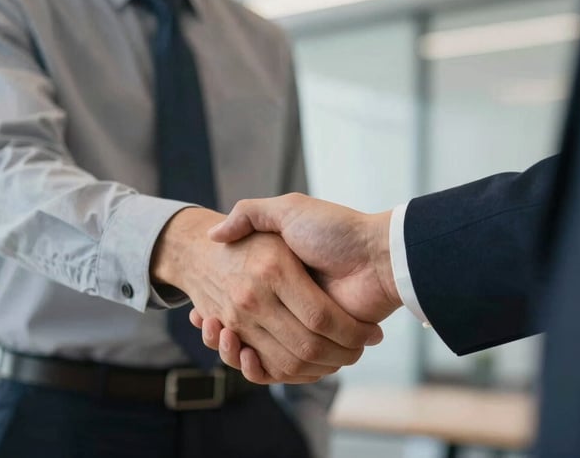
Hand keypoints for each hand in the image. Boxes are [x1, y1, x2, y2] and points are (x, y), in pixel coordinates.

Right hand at [151, 207, 383, 383]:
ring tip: (222, 334)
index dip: (215, 310)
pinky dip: (260, 369)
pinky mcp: (317, 345)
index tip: (201, 312)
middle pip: (241, 331)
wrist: (378, 254)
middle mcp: (285, 305)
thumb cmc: (335, 230)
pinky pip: (280, 368)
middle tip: (207, 321)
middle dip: (220, 334)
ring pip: (256, 353)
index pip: (236, 302)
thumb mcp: (288, 210)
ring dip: (233, 352)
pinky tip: (245, 354)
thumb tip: (214, 234)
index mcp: (277, 277)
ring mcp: (300, 326)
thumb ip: (251, 214)